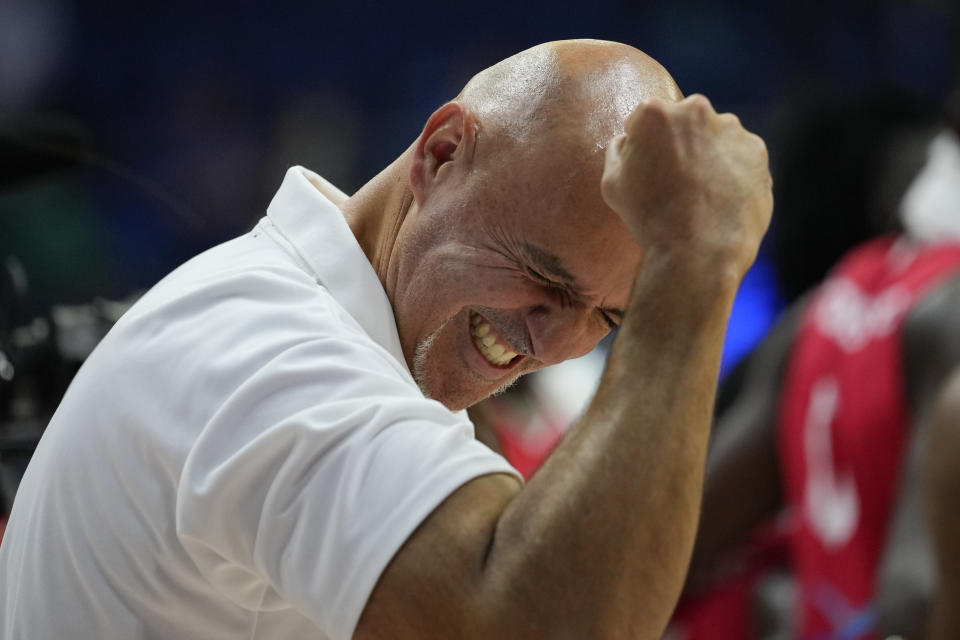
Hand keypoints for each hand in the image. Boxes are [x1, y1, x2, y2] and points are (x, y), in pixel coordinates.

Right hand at [601, 94, 772, 278]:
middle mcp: (696, 110)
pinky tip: (721, 197)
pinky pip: (739, 156)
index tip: (646, 166)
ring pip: (714, 136)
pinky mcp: (757, 150)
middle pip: (683, 121)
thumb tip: (626, 140)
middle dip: (678, 142)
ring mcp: (732, 129)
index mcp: (656, 113)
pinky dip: (732, 170)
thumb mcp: (612, 184)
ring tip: (701, 193)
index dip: (643, 143)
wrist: (700, 250)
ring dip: (707, 154)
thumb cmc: (649, 218)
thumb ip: (617, 151)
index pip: (645, 117)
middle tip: (674, 179)